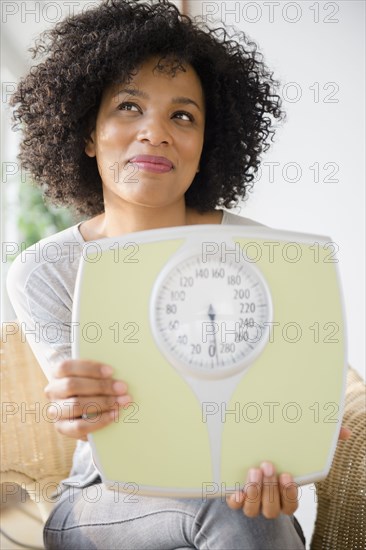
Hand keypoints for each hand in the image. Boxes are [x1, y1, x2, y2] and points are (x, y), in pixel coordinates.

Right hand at [44, 359, 131, 440]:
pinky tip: (115, 415)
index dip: (89, 368)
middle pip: (72, 385)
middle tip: (123, 388)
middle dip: (100, 386)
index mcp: (57, 372)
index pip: (67, 367)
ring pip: (75, 405)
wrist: (84, 410)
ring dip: (102, 403)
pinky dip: (99, 421)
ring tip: (122, 402)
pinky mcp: (62, 428)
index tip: (111, 371)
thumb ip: (100, 373)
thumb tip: (118, 375)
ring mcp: (55, 410)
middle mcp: (53, 390)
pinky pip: (79, 426)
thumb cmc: (92, 386)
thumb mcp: (93, 376)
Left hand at [227, 426, 351, 516]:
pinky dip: (237, 498)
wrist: (251, 456)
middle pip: (272, 509)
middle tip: (267, 465)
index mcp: (285, 496)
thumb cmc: (281, 455)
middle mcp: (269, 503)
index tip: (287, 475)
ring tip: (254, 469)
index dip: (288, 494)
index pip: (290, 505)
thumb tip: (344, 433)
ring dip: (255, 491)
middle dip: (269, 488)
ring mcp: (252, 502)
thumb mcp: (298, 449)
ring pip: (254, 510)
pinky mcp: (236, 497)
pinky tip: (237, 488)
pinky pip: (235, 505)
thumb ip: (322, 443)